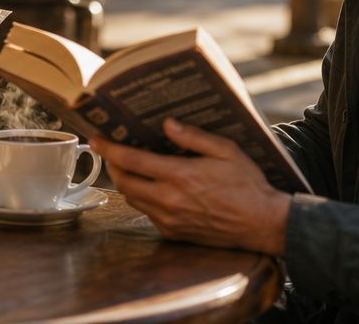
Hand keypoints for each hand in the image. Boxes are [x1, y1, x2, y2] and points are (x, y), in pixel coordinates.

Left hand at [91, 118, 290, 254]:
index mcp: (179, 176)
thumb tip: (167, 124)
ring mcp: (170, 219)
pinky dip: (144, 199)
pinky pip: (148, 214)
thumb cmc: (247, 185)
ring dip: (127, 183)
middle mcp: (169, 200)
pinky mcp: (174, 233)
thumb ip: (193, 137)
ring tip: (132, 168)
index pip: (131, 160)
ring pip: (132, 199)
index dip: (108, 148)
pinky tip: (155, 189)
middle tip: (112, 152)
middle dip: (112, 165)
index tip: (95, 139)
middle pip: (123, 182)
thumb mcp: (226, 150)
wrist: (263, 224)